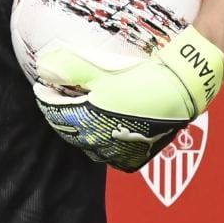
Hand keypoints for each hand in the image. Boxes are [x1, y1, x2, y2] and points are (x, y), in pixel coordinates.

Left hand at [32, 26, 223, 171]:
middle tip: (56, 97)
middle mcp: (99, 142)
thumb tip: (43, 66)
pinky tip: (100, 128)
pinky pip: (109, 154)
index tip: (41, 85)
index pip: (54, 111)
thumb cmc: (142, 78)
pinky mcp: (135, 156)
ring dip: (77, 128)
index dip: (45, 97)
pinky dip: (98, 141)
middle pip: (67, 129)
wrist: (182, 89)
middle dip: (58, 113)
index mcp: (87, 121)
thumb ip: (70, 68)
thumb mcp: (103, 70)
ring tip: (77, 111)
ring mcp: (117, 153)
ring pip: (86, 143)